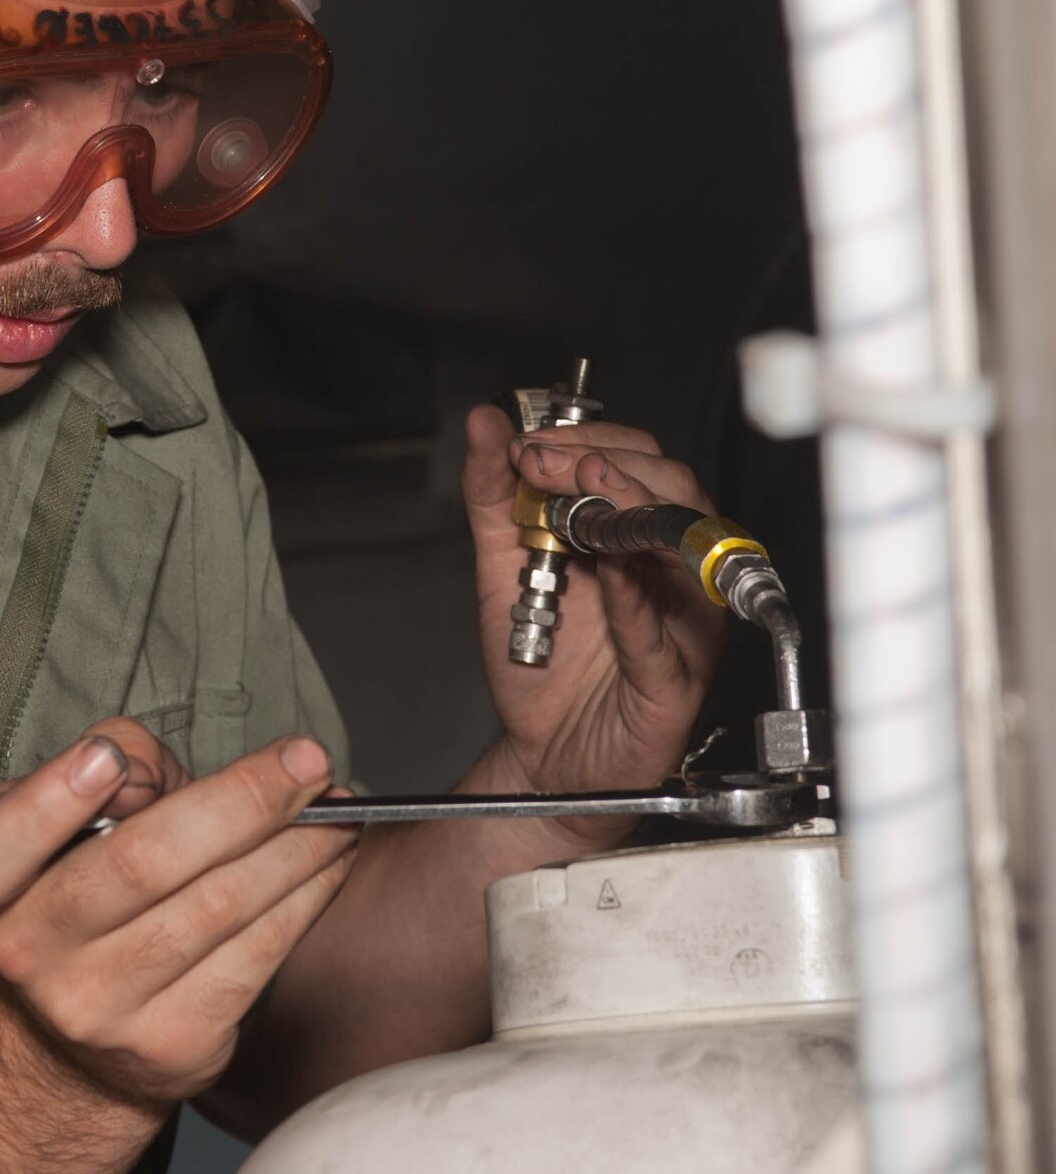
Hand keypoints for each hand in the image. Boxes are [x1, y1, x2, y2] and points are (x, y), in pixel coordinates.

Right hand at [0, 719, 356, 1106]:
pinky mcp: (175, 1045)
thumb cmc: (84, 886)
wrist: (74, 1037)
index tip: (109, 759)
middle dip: (242, 800)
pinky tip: (332, 859)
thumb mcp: (69, 813)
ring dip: (298, 847)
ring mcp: (103, 1009)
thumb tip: (148, 773)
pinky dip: (307, 896)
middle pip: (144, 864)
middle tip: (307, 758)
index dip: (50, 802)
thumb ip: (111, 763)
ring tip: (339, 804)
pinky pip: (257, 955)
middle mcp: (33, 954)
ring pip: (219, 907)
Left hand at [462, 407, 732, 809]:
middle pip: (673, 488)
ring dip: (634, 508)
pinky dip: (638, 600)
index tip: (528, 440)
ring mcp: (683, 624)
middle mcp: (671, 571)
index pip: (638, 459)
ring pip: (687, 550)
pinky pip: (667, 636)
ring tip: (585, 488)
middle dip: (607, 461)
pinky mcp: (676, 681)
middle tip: (545, 461)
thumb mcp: (501, 563)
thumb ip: (492, 493)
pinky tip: (610, 572)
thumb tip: (485, 421)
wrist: (540, 752)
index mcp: (637, 535)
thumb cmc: (541, 663)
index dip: (587, 438)